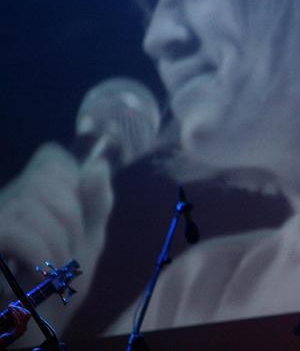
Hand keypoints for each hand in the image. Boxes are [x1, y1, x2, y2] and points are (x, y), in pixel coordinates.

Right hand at [0, 143, 113, 319]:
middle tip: (65, 259)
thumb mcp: (86, 244)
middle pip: (47, 181)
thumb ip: (96, 204)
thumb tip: (99, 165)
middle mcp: (4, 203)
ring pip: (32, 207)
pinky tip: (38, 278)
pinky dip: (40, 256)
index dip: (70, 183)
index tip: (73, 220)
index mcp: (31, 197)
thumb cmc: (56, 293)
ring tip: (50, 276)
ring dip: (57, 249)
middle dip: (71, 225)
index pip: (52, 157)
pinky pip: (16, 232)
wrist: (33, 337)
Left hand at [0, 303, 30, 344]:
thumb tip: (12, 306)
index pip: (28, 314)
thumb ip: (14, 318)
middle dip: (20, 308)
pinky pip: (18, 321)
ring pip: (23, 317)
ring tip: (11, 308)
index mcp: (24, 326)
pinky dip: (15, 315)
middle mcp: (24, 328)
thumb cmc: (7, 332)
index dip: (24, 309)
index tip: (18, 305)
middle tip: (14, 306)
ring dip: (17, 310)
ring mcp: (21, 329)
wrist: (4, 340)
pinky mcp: (17, 330)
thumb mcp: (12, 324)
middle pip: (26, 315)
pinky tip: (12, 312)